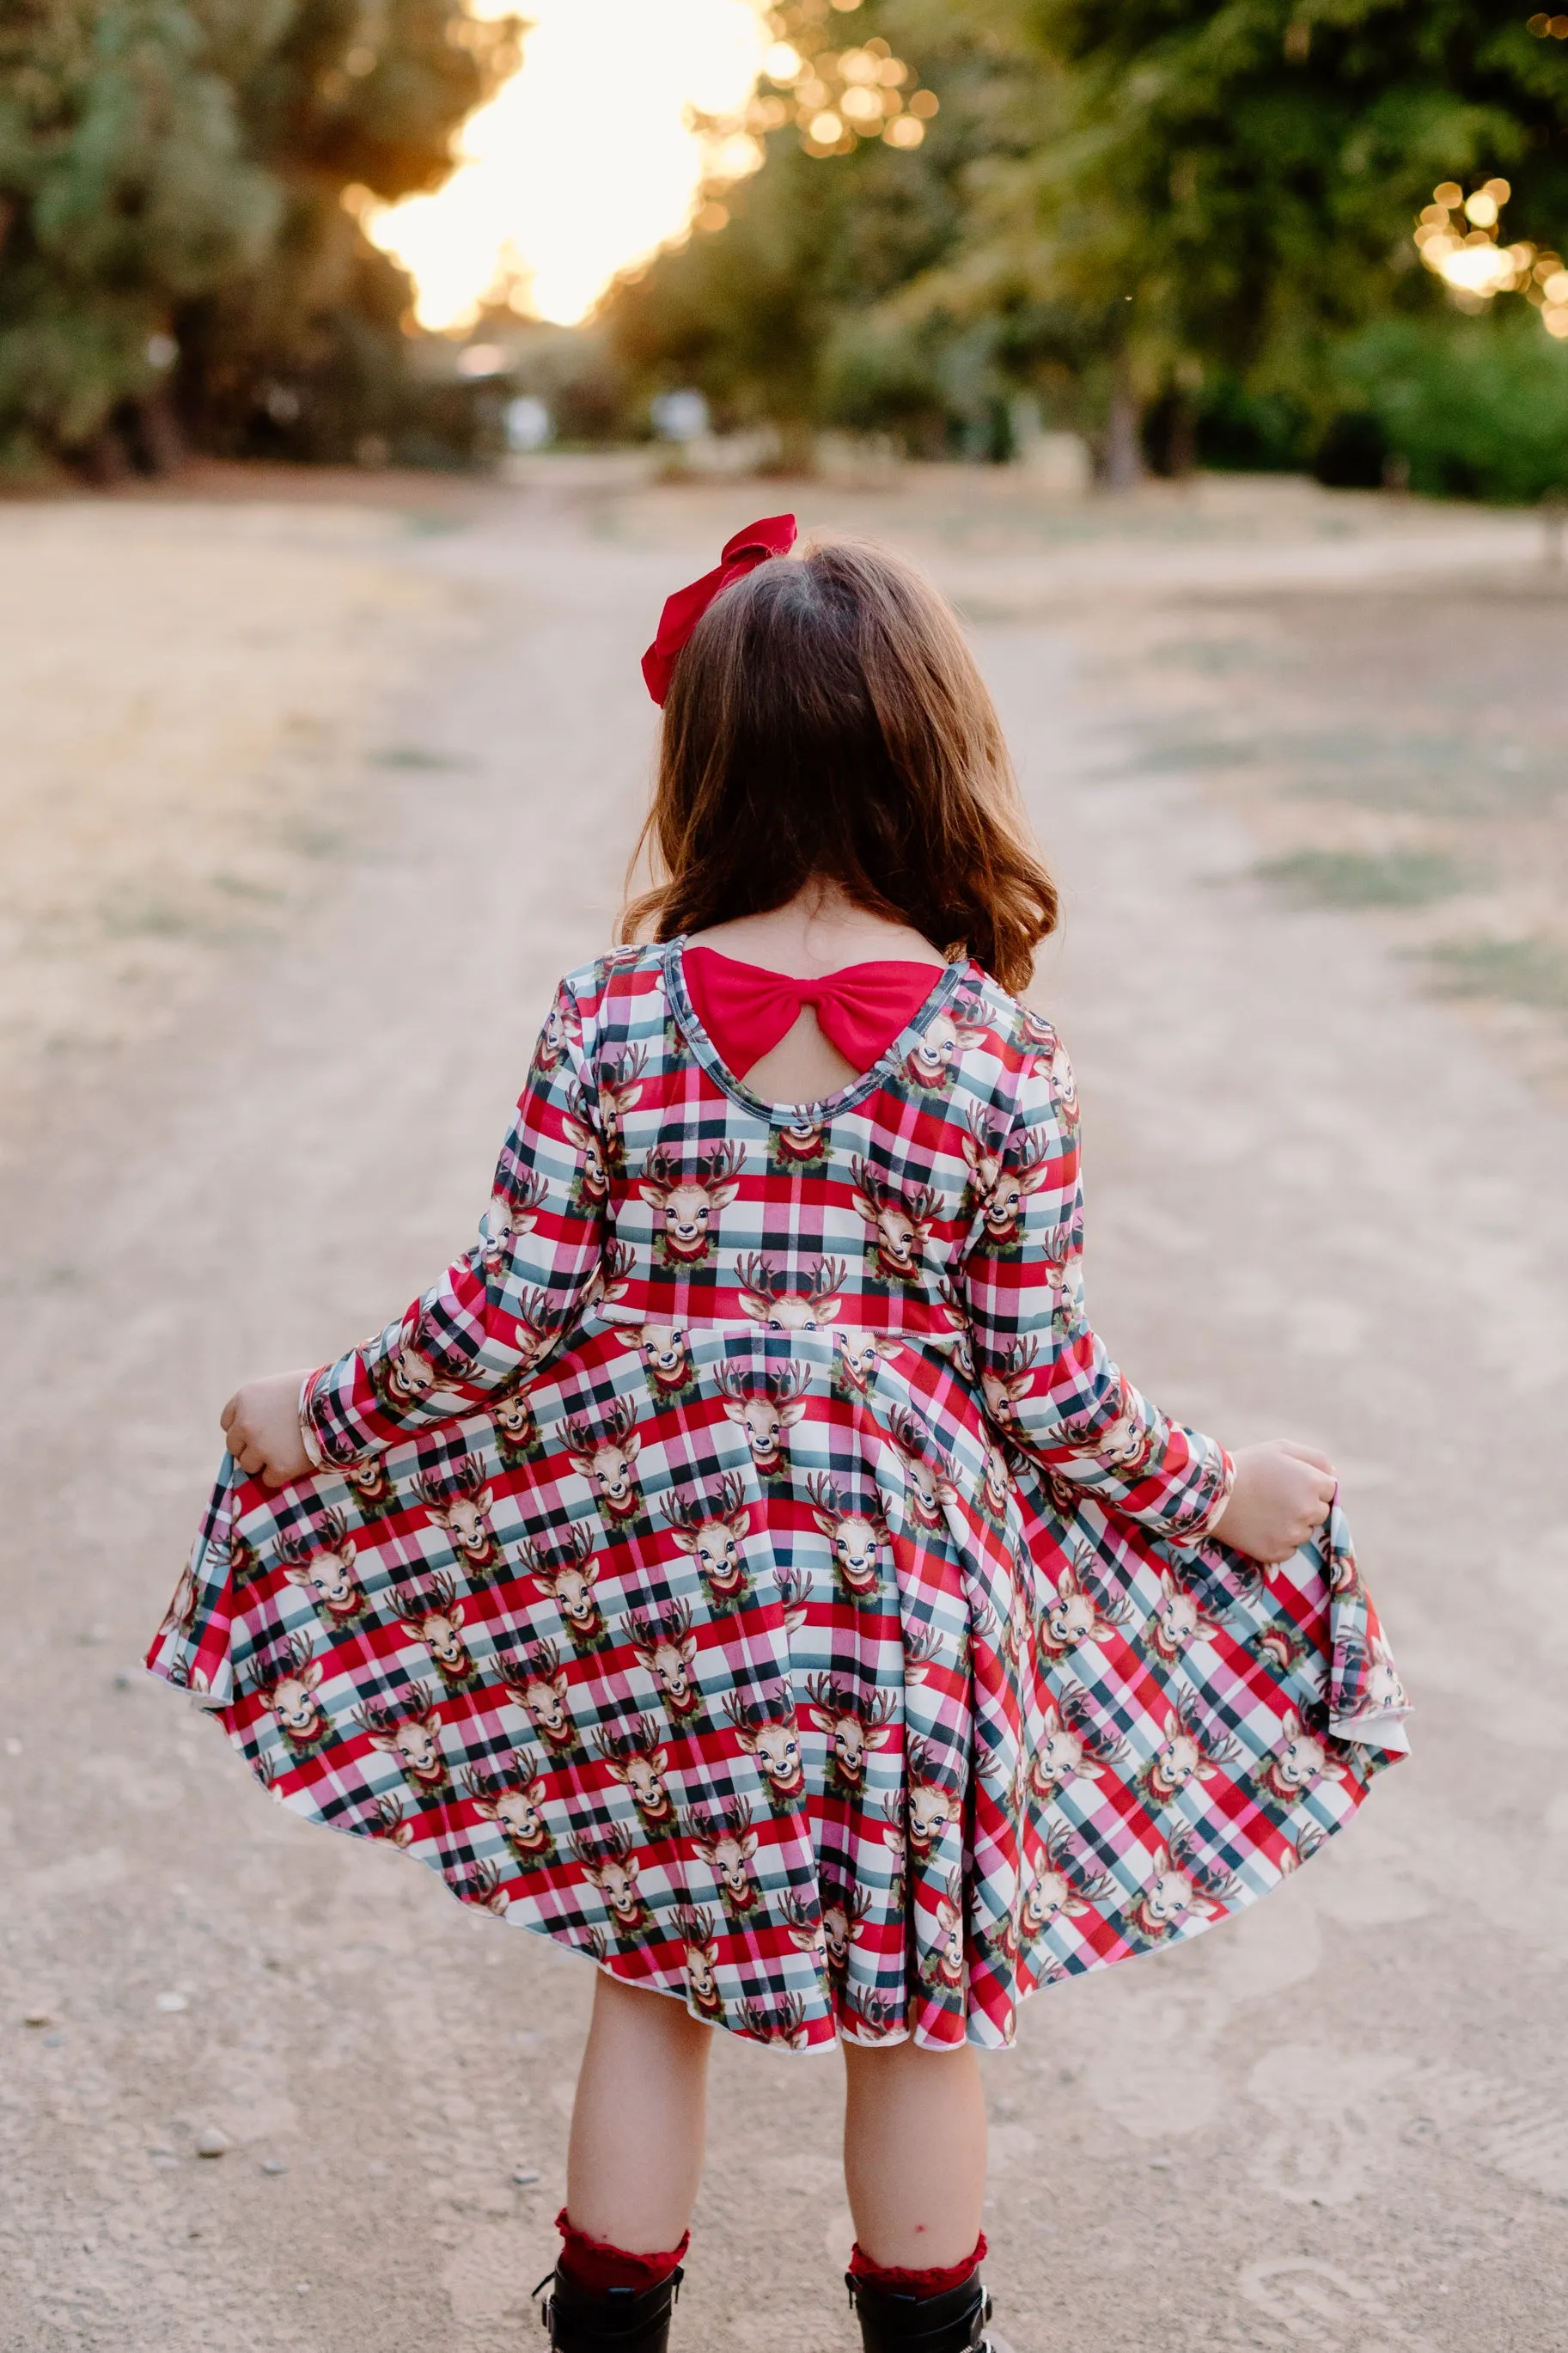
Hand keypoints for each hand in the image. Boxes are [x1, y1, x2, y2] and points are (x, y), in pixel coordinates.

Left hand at [220, 1368, 316, 1489]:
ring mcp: (261, 1448)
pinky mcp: (278, 1467)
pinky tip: (295, 1464)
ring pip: (248, 1465)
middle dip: (251, 1447)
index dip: (244, 1429)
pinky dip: (281, 1475)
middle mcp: (246, 1424)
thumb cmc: (317, 1389)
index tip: (259, 1431)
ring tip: (286, 1454)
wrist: (340, 1403)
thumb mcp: (281, 1386)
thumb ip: (265, 1403)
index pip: (228, 1423)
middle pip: (234, 1446)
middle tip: (273, 1445)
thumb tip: (263, 1422)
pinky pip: (269, 1480)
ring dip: (264, 1462)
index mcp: (245, 1399)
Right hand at [1211, 1441, 1335, 1564]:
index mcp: (1313, 1483)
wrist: (1211, 1494)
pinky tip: (1261, 1527)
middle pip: (1320, 1513)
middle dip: (1305, 1506)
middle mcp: (1308, 1511)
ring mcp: (1294, 1534)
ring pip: (1305, 1532)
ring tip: (1266, 1512)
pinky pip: (1289, 1549)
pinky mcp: (1278, 1553)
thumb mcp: (1281, 1449)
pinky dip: (1279, 1541)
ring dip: (1293, 1525)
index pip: (1329, 1490)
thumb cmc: (1248, 1465)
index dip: (1310, 1485)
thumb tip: (1335, 1476)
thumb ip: (1315, 1458)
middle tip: (1278, 1499)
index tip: (1290, 1484)